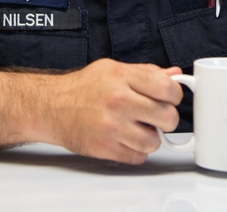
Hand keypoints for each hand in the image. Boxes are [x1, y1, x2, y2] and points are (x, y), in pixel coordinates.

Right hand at [41, 59, 182, 164]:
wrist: (52, 106)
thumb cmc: (82, 87)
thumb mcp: (113, 69)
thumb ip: (145, 72)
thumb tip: (174, 76)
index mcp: (123, 78)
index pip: (168, 89)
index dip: (174, 94)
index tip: (169, 97)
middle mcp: (118, 102)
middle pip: (168, 118)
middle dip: (166, 118)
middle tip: (155, 115)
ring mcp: (112, 127)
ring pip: (154, 142)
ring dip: (150, 137)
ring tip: (137, 127)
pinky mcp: (105, 148)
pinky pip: (138, 157)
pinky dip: (135, 150)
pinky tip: (125, 138)